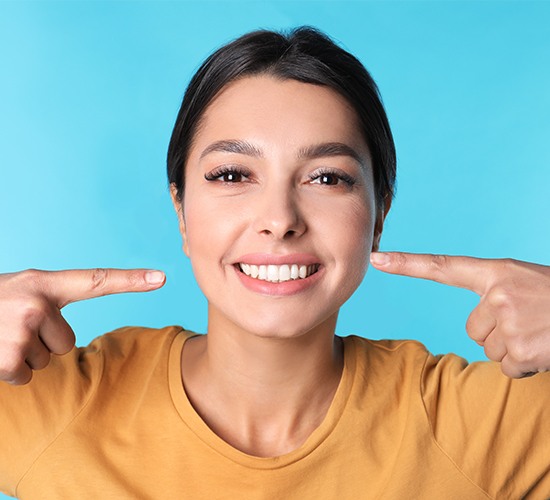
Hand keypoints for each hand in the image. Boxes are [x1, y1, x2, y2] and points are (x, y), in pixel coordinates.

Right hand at [0, 268, 164, 384]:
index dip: (130, 280)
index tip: (162, 278)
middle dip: (42, 342)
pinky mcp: (6, 355)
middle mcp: (36, 301)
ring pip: (47, 359)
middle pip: (67, 341)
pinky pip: (25, 375)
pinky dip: (9, 371)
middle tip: (12, 328)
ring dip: (23, 355)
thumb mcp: (19, 295)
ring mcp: (20, 327)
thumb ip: (48, 305)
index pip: (95, 281)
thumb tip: (68, 338)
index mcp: (43, 284)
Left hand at [370, 252, 549, 377]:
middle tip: (531, 321)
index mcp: (496, 273)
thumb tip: (479, 331)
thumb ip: (497, 297)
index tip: (376, 259)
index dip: (406, 264)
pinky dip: (526, 366)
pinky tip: (546, 348)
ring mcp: (509, 321)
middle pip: (473, 329)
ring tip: (542, 331)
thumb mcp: (527, 285)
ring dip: (514, 348)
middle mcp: (497, 294)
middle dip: (499, 332)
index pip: (442, 267)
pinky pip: (507, 367)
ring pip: (489, 349)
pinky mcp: (520, 349)